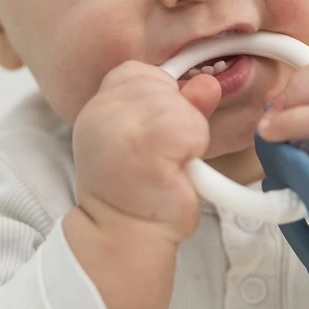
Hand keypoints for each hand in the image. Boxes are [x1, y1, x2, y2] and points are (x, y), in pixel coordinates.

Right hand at [73, 61, 221, 246]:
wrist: (125, 236)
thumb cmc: (141, 190)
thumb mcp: (151, 137)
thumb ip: (179, 104)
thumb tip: (209, 83)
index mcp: (99, 104)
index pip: (141, 72)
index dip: (160, 98)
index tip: (155, 133)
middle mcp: (102, 109)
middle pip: (164, 82)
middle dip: (177, 114)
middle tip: (163, 153)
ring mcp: (121, 126)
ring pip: (181, 103)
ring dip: (188, 133)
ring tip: (170, 162)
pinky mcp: (147, 144)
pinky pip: (192, 127)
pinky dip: (195, 147)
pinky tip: (178, 169)